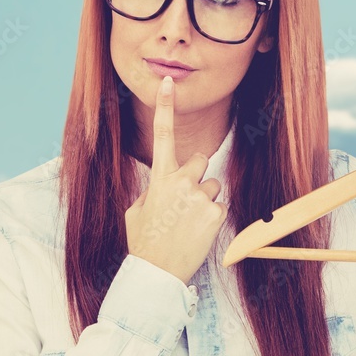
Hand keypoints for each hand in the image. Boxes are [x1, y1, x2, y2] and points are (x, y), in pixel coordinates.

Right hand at [124, 75, 227, 284]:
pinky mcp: (215, 213)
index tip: (168, 82)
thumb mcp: (137, 210)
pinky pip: (219, 207)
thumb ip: (154, 189)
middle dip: (195, 175)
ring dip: (204, 200)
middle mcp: (180, 182)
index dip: (165, 106)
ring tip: (188, 223)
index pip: (162, 135)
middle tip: (184, 200)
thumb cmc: (144, 242)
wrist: (156, 273)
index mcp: (159, 178)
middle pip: (200, 160)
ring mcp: (199, 197)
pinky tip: (197, 233)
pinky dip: (211, 219)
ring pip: (212, 186)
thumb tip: (164, 186)